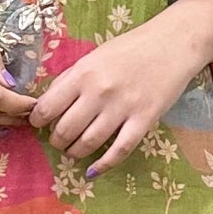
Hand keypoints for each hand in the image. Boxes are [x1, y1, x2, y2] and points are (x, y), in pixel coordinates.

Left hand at [29, 16, 200, 173]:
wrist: (174, 43)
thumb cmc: (132, 47)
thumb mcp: (94, 56)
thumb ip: (72, 78)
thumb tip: (48, 103)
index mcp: (83, 73)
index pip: (48, 107)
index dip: (37, 120)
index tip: (39, 124)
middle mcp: (99, 92)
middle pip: (65, 130)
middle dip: (57, 140)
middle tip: (59, 140)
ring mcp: (122, 108)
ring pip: (88, 143)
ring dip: (75, 152)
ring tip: (74, 151)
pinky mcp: (144, 120)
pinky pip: (119, 150)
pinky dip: (103, 165)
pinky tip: (93, 170)